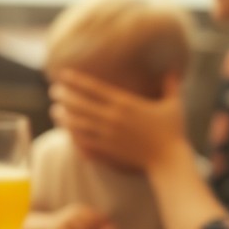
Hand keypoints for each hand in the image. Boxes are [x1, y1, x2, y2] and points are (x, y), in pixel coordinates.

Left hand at [50, 70, 186, 171]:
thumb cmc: (172, 132)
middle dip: (64, 96)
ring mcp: (108, 135)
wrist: (168, 160)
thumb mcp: (174, 104)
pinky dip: (72, 136)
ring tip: (55, 110)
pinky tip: (65, 132)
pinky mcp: (107, 150)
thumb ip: (170, 85)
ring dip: (64, 116)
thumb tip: (175, 68)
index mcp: (126, 103)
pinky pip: (84, 142)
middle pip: (80, 105)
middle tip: (53, 91)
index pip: (94, 88)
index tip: (63, 74)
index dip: (76, 80)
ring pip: (78, 124)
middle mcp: (113, 118)